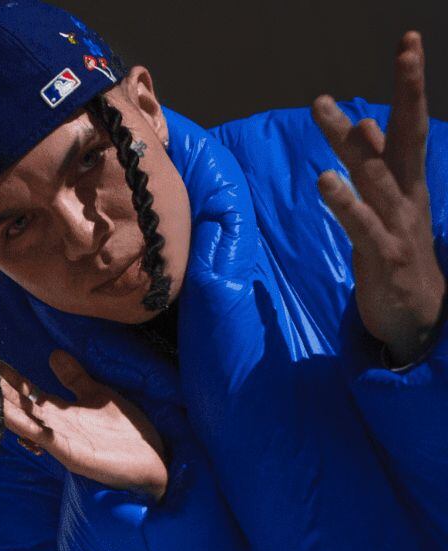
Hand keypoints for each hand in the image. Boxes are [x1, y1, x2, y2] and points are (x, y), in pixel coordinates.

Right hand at [0, 348, 168, 498]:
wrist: (154, 460)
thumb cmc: (129, 433)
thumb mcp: (98, 395)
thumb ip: (74, 378)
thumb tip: (54, 354)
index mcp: (59, 411)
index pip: (25, 389)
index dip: (5, 373)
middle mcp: (53, 425)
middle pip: (15, 401)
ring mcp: (57, 439)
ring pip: (19, 418)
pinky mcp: (67, 452)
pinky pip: (40, 435)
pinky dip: (21, 424)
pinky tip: (6, 412)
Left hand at [313, 32, 445, 364]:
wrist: (417, 316)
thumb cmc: (395, 254)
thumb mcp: (386, 203)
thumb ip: (375, 164)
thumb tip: (364, 121)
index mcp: (407, 182)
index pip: (408, 125)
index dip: (409, 86)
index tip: (408, 42)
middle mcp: (408, 196)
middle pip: (408, 137)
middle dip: (408, 93)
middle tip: (407, 50)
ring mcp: (398, 225)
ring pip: (378, 178)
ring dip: (356, 146)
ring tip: (331, 111)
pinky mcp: (383, 257)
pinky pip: (362, 226)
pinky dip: (346, 203)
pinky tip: (326, 181)